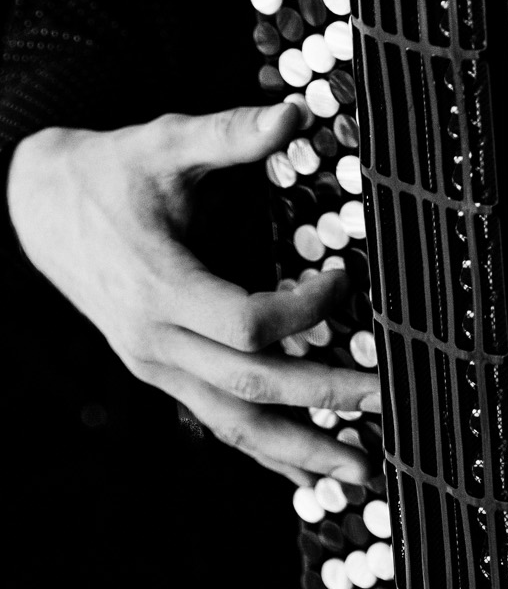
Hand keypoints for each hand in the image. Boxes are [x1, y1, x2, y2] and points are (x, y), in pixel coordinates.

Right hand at [8, 105, 379, 483]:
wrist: (37, 209)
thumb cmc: (111, 172)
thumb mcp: (166, 141)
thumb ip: (230, 132)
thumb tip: (293, 112)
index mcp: (160, 286)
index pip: (246, 323)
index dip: (305, 310)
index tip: (348, 277)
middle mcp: (154, 339)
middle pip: (250, 385)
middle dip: (324, 398)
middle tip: (389, 399)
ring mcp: (154, 365)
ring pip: (232, 423)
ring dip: (300, 449)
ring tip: (362, 471)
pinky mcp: (158, 371)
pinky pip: (215, 421)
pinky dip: (263, 450)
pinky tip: (307, 476)